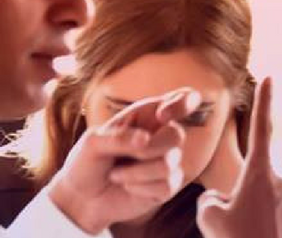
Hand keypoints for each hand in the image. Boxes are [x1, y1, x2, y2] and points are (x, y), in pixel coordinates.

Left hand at [47, 88, 199, 233]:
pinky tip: (128, 187)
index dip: (183, 102)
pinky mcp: (167, 185)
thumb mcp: (93, 142)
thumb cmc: (87, 163)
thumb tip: (146, 140)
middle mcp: (162, 136)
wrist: (81, 198)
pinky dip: (140, 188)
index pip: (183, 99)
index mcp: (148, 116)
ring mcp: (167, 161)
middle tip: (127, 156)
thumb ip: (119, 137)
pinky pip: (166, 186)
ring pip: (168, 164)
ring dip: (136, 173)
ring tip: (116, 175)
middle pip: (177, 135)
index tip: (162, 116)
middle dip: (149, 149)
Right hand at [197, 77, 281, 237]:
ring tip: (252, 236)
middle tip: (238, 227)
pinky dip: (271, 231)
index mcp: (261, 175)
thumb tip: (220, 199)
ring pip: (267, 205)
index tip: (271, 77)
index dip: (265, 102)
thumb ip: (210, 202)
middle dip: (243, 203)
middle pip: (255, 184)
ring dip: (257, 219)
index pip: (262, 129)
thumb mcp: (211, 221)